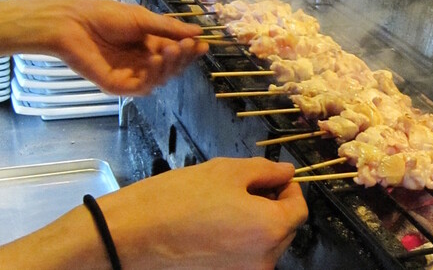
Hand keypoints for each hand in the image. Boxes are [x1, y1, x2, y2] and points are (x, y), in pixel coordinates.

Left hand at [0, 0, 208, 94]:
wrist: (72, 23)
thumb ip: (169, 28)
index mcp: (148, 45)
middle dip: (183, 58)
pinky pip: (144, 86)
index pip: (175, 52)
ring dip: (170, 65)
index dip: (190, 50)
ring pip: (161, 78)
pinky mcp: (119, 86)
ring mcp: (131, 76)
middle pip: (172, 68)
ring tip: (172, 49)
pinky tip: (155, 59)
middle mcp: (141, 62)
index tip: (204, 44)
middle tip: (188, 47)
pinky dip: (153, 74)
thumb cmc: (103, 16)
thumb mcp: (143, 19)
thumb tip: (197, 32)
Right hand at [102, 157, 307, 268]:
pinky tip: (213, 226)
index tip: (273, 179)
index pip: (300, 208)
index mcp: (271, 230)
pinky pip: (244, 257)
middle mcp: (264, 260)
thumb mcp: (228, 172)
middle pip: (284, 229)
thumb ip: (267, 171)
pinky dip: (238, 242)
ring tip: (223, 207)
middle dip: (272, 207)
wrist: (131, 235)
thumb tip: (287, 172)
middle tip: (244, 189)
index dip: (289, 189)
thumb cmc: (179, 199)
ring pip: (264, 245)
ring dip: (255, 224)